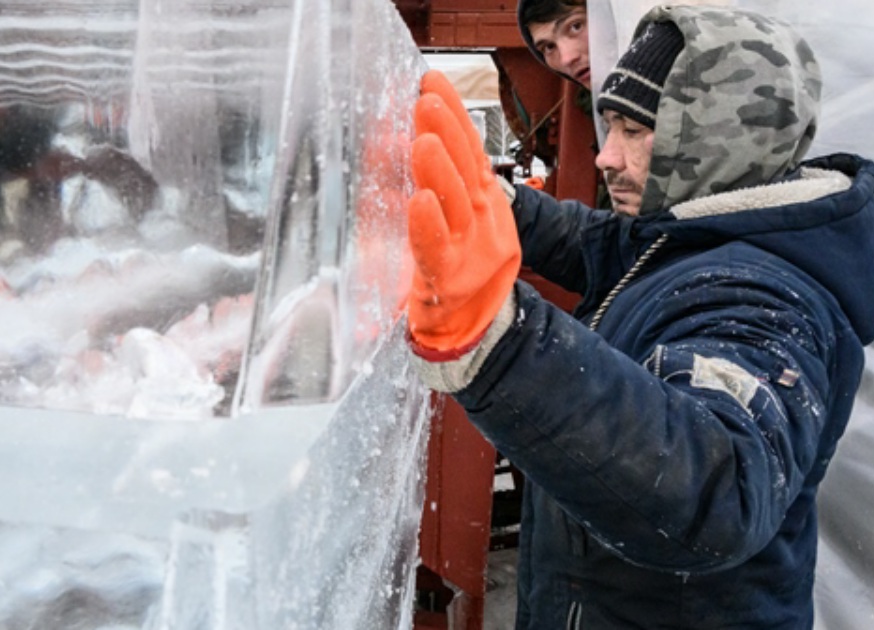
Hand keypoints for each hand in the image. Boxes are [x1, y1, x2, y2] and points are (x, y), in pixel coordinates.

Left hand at [406, 71, 520, 357]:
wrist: (469, 327)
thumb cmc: (455, 270)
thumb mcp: (450, 219)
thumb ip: (430, 185)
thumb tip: (391, 142)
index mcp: (482, 202)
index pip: (470, 149)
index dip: (454, 115)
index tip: (433, 82)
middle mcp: (482, 220)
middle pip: (466, 169)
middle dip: (447, 132)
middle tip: (426, 99)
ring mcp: (469, 250)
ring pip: (456, 204)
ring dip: (439, 170)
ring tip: (422, 140)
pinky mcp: (447, 279)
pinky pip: (436, 249)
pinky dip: (429, 226)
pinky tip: (419, 202)